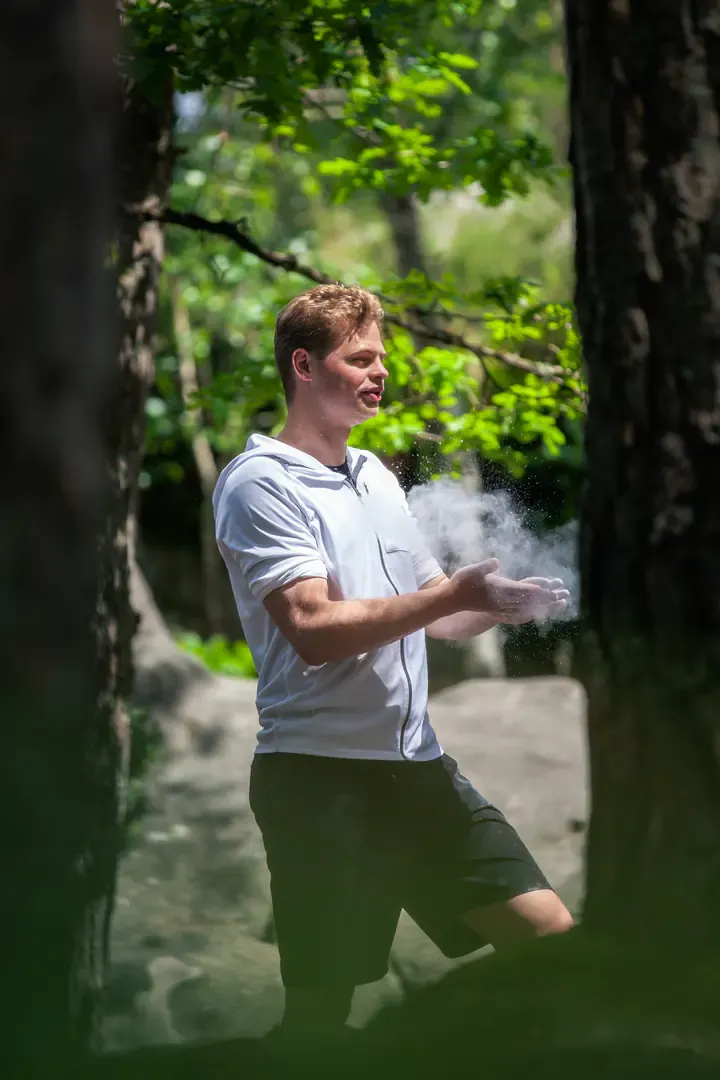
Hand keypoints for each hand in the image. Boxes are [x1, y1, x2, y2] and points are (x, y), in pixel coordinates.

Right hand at [448, 564, 568, 624]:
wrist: (452, 600)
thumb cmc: (462, 583)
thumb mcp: (472, 570)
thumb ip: (484, 567)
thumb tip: (496, 562)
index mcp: (500, 589)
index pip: (524, 590)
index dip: (539, 589)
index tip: (553, 589)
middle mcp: (504, 601)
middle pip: (530, 600)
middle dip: (548, 598)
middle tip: (564, 595)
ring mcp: (502, 607)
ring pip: (528, 608)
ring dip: (544, 605)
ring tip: (558, 604)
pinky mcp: (499, 610)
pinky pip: (520, 614)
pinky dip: (532, 613)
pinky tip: (537, 614)